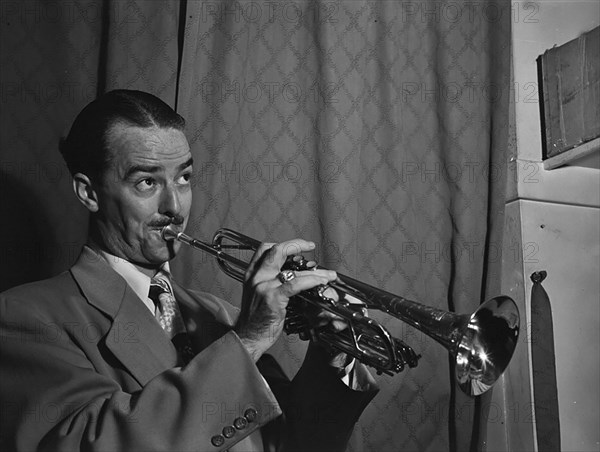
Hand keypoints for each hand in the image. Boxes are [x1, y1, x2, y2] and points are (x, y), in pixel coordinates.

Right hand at [235, 238, 336, 361]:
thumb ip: (269, 282)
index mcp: (252, 275)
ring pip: (293, 270)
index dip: (283, 244)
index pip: (265, 249)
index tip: (297, 245)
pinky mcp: (273, 298)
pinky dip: (311, 281)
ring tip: (328, 275)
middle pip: (277, 251)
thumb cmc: (255, 321)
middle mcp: (256, 277)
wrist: (247, 338)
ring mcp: (264, 287)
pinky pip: (295, 284)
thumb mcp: (257, 295)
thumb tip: (291, 275)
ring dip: (315, 272)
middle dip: (297, 244)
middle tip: (310, 245)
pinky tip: (320, 282)